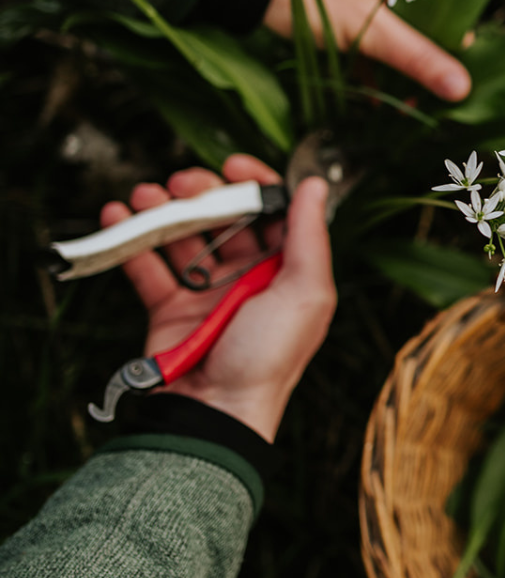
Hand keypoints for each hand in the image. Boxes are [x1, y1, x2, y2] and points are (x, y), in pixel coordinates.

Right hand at [100, 155, 335, 441]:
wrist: (216, 414)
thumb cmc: (269, 357)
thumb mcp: (305, 294)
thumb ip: (309, 235)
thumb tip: (314, 183)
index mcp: (287, 270)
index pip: (273, 212)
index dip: (254, 183)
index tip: (231, 164)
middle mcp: (249, 277)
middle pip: (223, 218)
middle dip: (201, 194)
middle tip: (181, 184)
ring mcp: (207, 293)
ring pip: (182, 237)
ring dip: (161, 211)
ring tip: (142, 197)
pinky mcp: (170, 310)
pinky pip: (147, 266)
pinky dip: (129, 242)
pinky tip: (116, 218)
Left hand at [262, 0, 471, 101]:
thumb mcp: (370, 31)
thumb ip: (416, 58)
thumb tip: (463, 89)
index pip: (449, 2)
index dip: (449, 45)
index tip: (444, 84)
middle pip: (423, 15)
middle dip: (419, 58)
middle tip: (417, 101)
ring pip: (398, 21)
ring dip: (395, 60)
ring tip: (397, 104)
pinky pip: (374, 19)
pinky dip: (374, 51)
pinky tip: (374, 92)